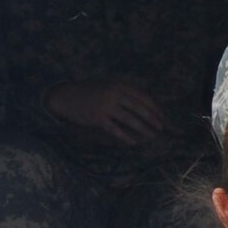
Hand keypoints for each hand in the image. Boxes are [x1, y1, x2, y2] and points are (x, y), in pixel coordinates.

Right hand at [44, 78, 168, 145]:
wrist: (65, 96)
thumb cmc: (89, 93)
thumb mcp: (107, 86)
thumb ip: (123, 93)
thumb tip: (145, 107)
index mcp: (118, 85)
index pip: (142, 97)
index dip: (155, 108)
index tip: (163, 117)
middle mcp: (113, 93)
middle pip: (140, 108)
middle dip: (153, 119)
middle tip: (161, 128)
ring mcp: (105, 105)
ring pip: (131, 119)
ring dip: (143, 129)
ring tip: (151, 136)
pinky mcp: (97, 117)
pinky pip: (116, 129)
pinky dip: (126, 137)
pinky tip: (133, 142)